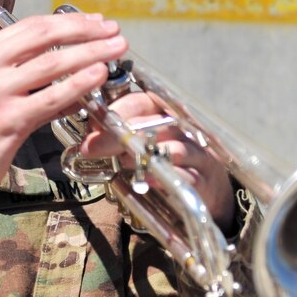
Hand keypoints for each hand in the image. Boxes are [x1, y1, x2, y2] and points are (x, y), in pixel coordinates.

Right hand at [0, 12, 128, 232]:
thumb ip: (22, 75)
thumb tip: (70, 66)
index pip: (31, 25)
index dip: (69, 21)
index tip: (96, 21)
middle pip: (44, 36)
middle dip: (85, 30)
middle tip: (114, 30)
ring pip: (52, 63)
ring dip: (91, 52)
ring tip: (116, 49)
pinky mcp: (7, 120)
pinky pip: (51, 97)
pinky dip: (78, 84)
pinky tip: (98, 76)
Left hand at [78, 91, 235, 230]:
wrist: (206, 195)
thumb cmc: (169, 165)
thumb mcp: (143, 146)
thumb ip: (119, 137)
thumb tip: (89, 131)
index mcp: (166, 115)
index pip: (142, 101)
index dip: (117, 109)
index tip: (93, 123)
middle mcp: (183, 129)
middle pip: (152, 123)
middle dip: (119, 133)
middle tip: (91, 146)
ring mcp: (196, 154)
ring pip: (172, 146)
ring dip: (143, 153)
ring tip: (122, 161)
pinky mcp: (202, 179)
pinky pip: (185, 176)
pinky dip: (164, 177)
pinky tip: (147, 180)